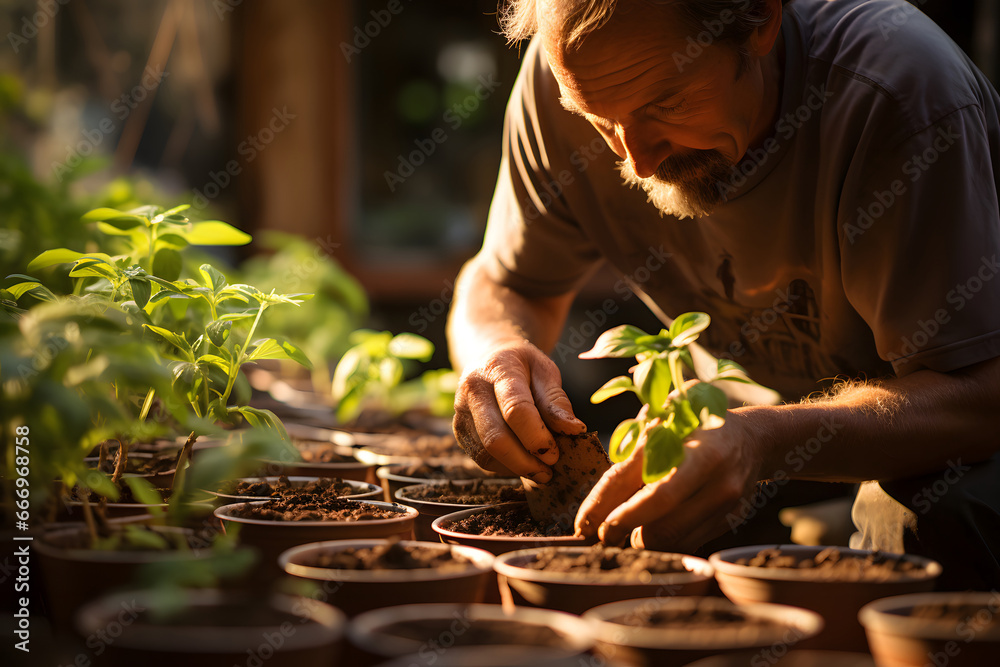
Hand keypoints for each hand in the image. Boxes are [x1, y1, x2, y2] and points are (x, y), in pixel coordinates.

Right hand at [453, 339, 585, 482]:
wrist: (490, 357)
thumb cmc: (523, 366)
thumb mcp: (546, 372)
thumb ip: (557, 402)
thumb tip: (574, 431)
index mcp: (498, 369)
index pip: (516, 410)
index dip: (537, 437)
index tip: (555, 455)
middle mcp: (472, 390)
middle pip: (495, 438)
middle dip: (525, 462)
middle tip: (549, 472)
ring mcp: (460, 412)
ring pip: (486, 454)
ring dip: (515, 468)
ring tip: (539, 470)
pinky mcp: (459, 431)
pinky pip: (481, 459)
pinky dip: (504, 467)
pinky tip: (522, 462)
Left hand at [575, 414, 764, 551]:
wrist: (756, 438)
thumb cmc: (699, 423)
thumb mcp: (670, 416)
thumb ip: (640, 441)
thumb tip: (607, 476)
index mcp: (699, 452)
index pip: (650, 491)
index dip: (616, 511)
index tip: (588, 525)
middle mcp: (716, 482)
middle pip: (661, 524)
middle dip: (624, 532)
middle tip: (600, 534)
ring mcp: (724, 506)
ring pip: (671, 540)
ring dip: (640, 539)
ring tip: (623, 529)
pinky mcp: (727, 523)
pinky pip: (686, 543)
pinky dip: (662, 541)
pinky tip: (647, 528)